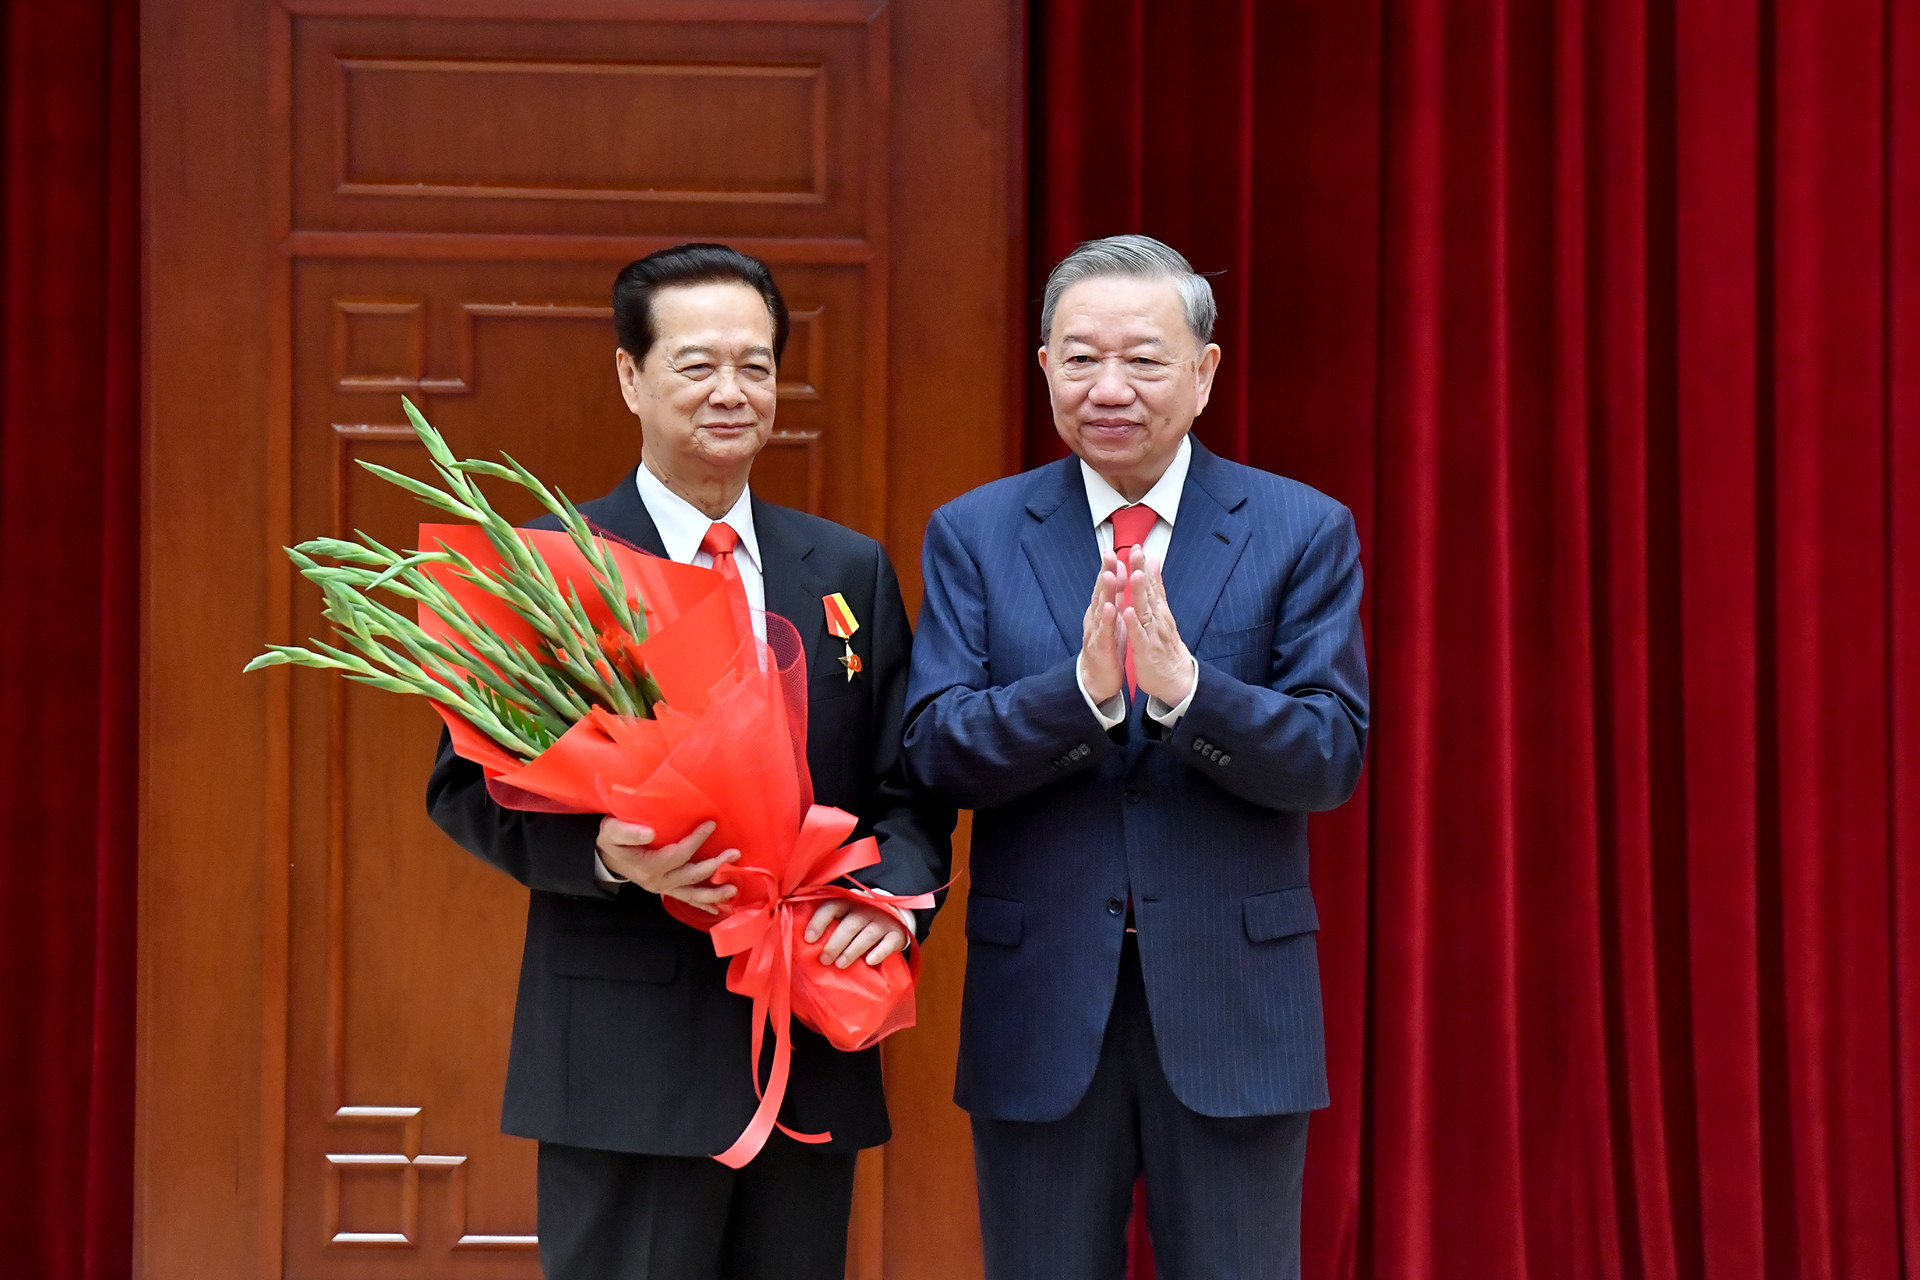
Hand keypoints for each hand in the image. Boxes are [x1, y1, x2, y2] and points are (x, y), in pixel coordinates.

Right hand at [596, 818, 740, 913]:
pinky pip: (687, 899)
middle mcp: (658, 881)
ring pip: (692, 893)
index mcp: (648, 866)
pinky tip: (718, 909)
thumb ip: (628, 832)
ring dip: (714, 892)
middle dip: (715, 866)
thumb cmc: (611, 840)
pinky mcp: (666, 889)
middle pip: (692, 875)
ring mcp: (663, 888)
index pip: (679, 853)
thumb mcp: (612, 832)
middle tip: (734, 854)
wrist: (604, 857)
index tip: (712, 825)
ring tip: (733, 889)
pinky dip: (703, 904)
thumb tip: (649, 833)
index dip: (696, 840)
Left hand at [804, 900, 909, 967]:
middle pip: (849, 925)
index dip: (819, 921)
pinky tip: (869, 961)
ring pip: (867, 935)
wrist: (895, 916)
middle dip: (834, 944)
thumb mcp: (845, 913)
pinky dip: (879, 952)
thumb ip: (829, 920)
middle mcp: (866, 909)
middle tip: (824, 960)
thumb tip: (804, 940)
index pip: (832, 907)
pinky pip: (889, 943)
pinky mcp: (896, 934)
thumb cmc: (860, 918)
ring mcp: (883, 921)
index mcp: (849, 902)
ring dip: (852, 951)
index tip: (808, 939)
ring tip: (840, 964)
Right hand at [1077, 552, 1127, 703]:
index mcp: (1101, 610)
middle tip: (1109, 554)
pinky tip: (1112, 609)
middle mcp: (1096, 618)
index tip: (1113, 549)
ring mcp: (1096, 632)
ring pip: (1101, 609)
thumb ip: (1116, 594)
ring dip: (1105, 592)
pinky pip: (1104, 632)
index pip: (1106, 585)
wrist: (1096, 679)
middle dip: (1105, 572)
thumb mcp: (1113, 617)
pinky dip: (1108, 620)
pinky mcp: (1100, 648)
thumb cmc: (1107, 646)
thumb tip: (1120, 569)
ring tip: (1110, 575)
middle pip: (1101, 592)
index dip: (1109, 567)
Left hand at [1122, 548, 1194, 706]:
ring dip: (1139, 593)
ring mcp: (1153, 634)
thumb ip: (1157, 589)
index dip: (1144, 566)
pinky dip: (1134, 624)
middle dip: (1142, 571)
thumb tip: (1155, 563)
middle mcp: (1158, 619)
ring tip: (1134, 575)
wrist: (1176, 678)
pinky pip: (1139, 636)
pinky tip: (1128, 612)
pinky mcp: (1147, 650)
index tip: (1138, 547)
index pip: (1151, 584)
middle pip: (1149, 592)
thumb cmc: (1165, 646)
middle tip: (1136, 552)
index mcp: (1159, 611)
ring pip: (1145, 611)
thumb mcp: (1162, 615)